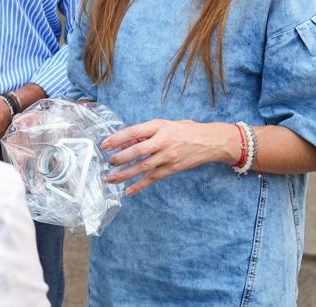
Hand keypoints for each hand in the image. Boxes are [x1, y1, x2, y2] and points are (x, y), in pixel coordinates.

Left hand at [102, 120, 235, 195]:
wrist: (210, 141)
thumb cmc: (185, 130)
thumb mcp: (165, 124)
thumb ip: (146, 131)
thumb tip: (127, 141)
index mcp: (159, 126)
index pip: (134, 132)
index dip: (117, 138)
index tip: (105, 144)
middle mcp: (163, 141)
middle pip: (137, 151)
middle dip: (120, 158)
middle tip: (108, 162)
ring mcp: (168, 157)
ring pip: (143, 167)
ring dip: (125, 174)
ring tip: (111, 178)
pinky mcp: (172, 169)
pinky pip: (153, 178)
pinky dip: (140, 186)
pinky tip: (129, 191)